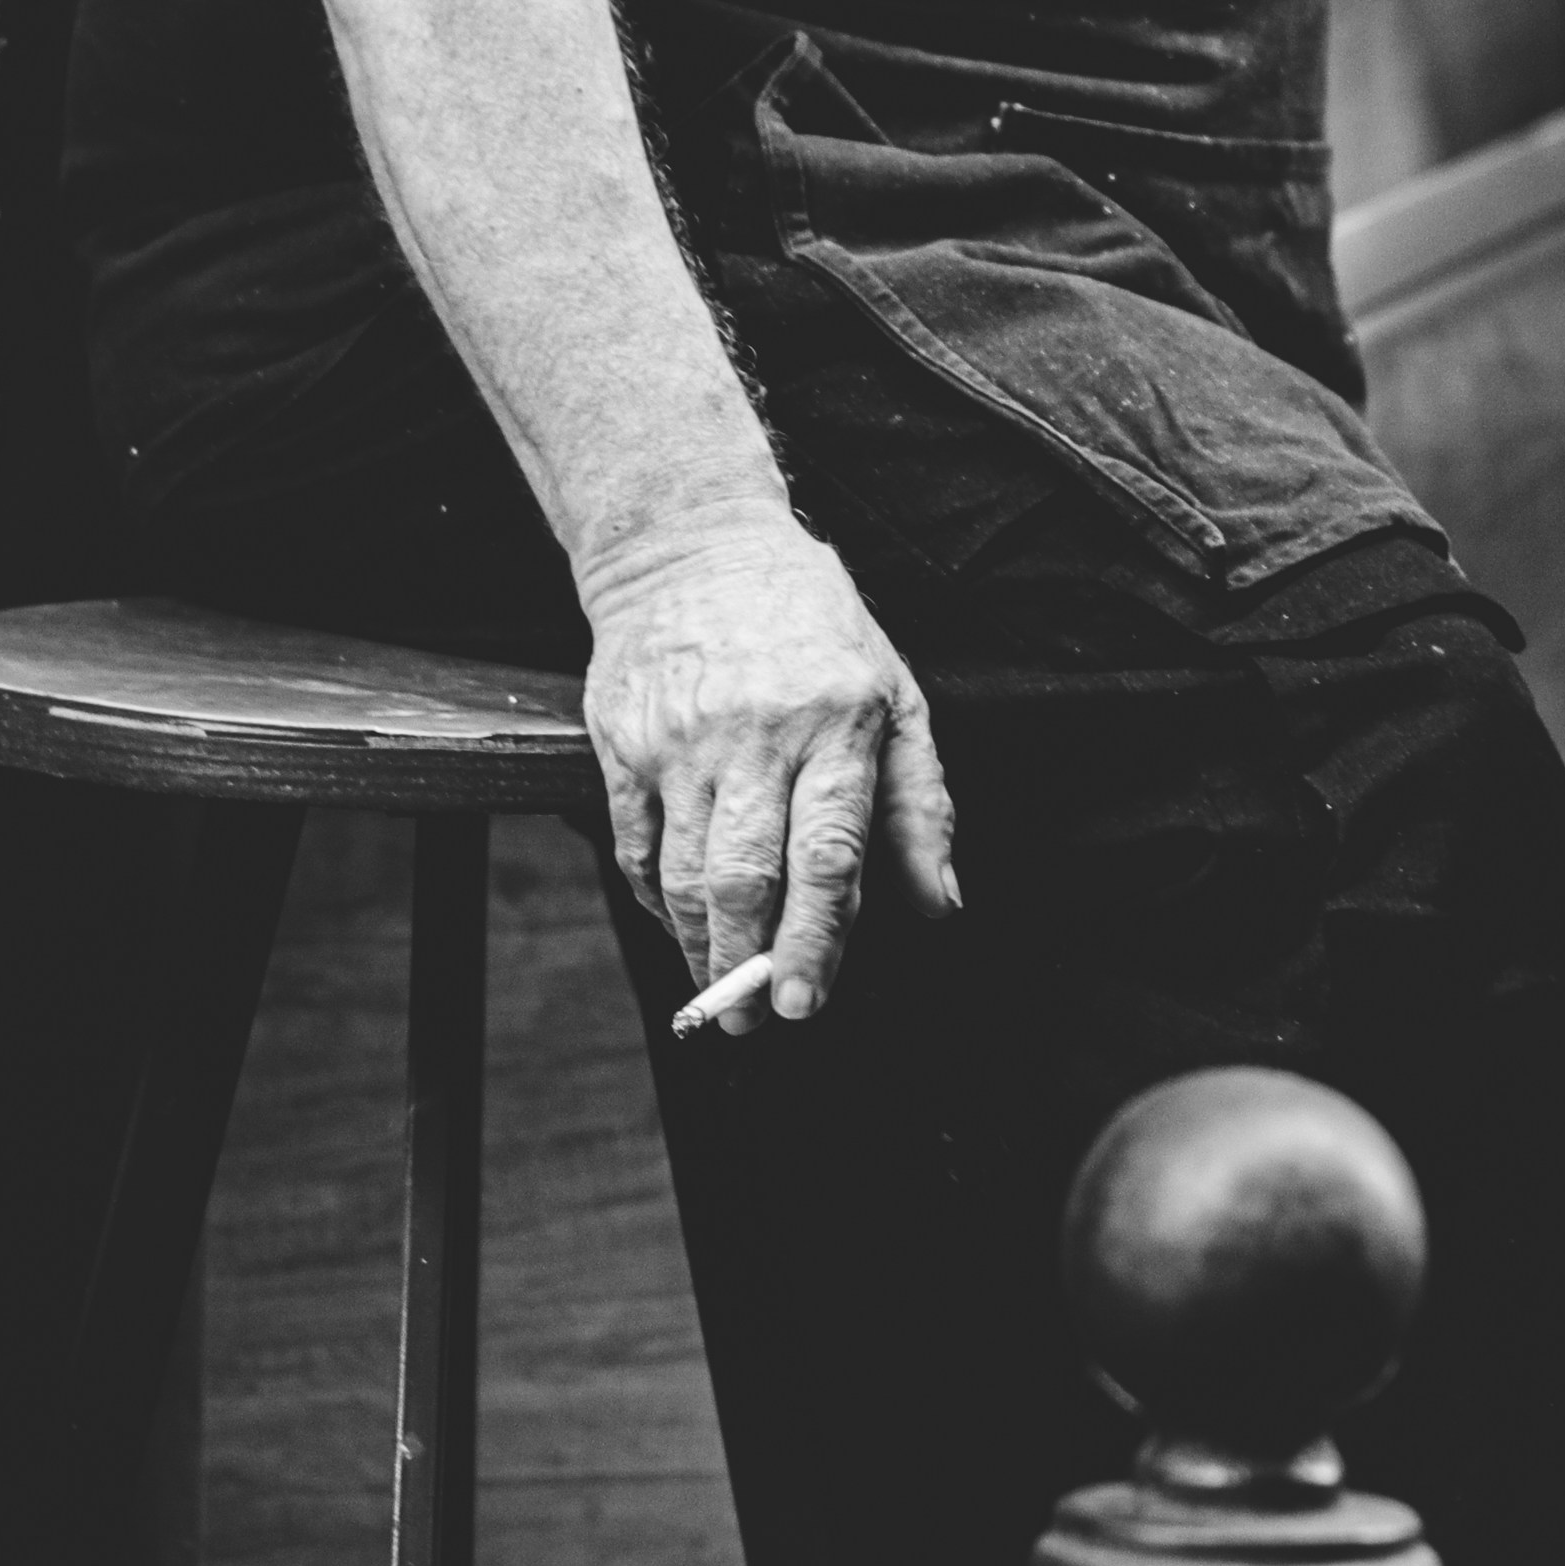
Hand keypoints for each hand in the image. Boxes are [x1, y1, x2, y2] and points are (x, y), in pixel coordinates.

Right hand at [582, 522, 960, 1029]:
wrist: (691, 543)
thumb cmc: (813, 626)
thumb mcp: (892, 695)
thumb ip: (919, 804)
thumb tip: (941, 903)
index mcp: (836, 723)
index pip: (827, 854)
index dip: (816, 939)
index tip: (807, 1003)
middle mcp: (754, 734)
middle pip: (745, 878)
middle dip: (748, 965)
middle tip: (754, 1022)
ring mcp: (680, 740)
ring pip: (683, 873)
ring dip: (698, 946)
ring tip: (718, 988)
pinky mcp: (622, 743)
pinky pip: (635, 846)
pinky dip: (655, 900)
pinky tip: (679, 924)